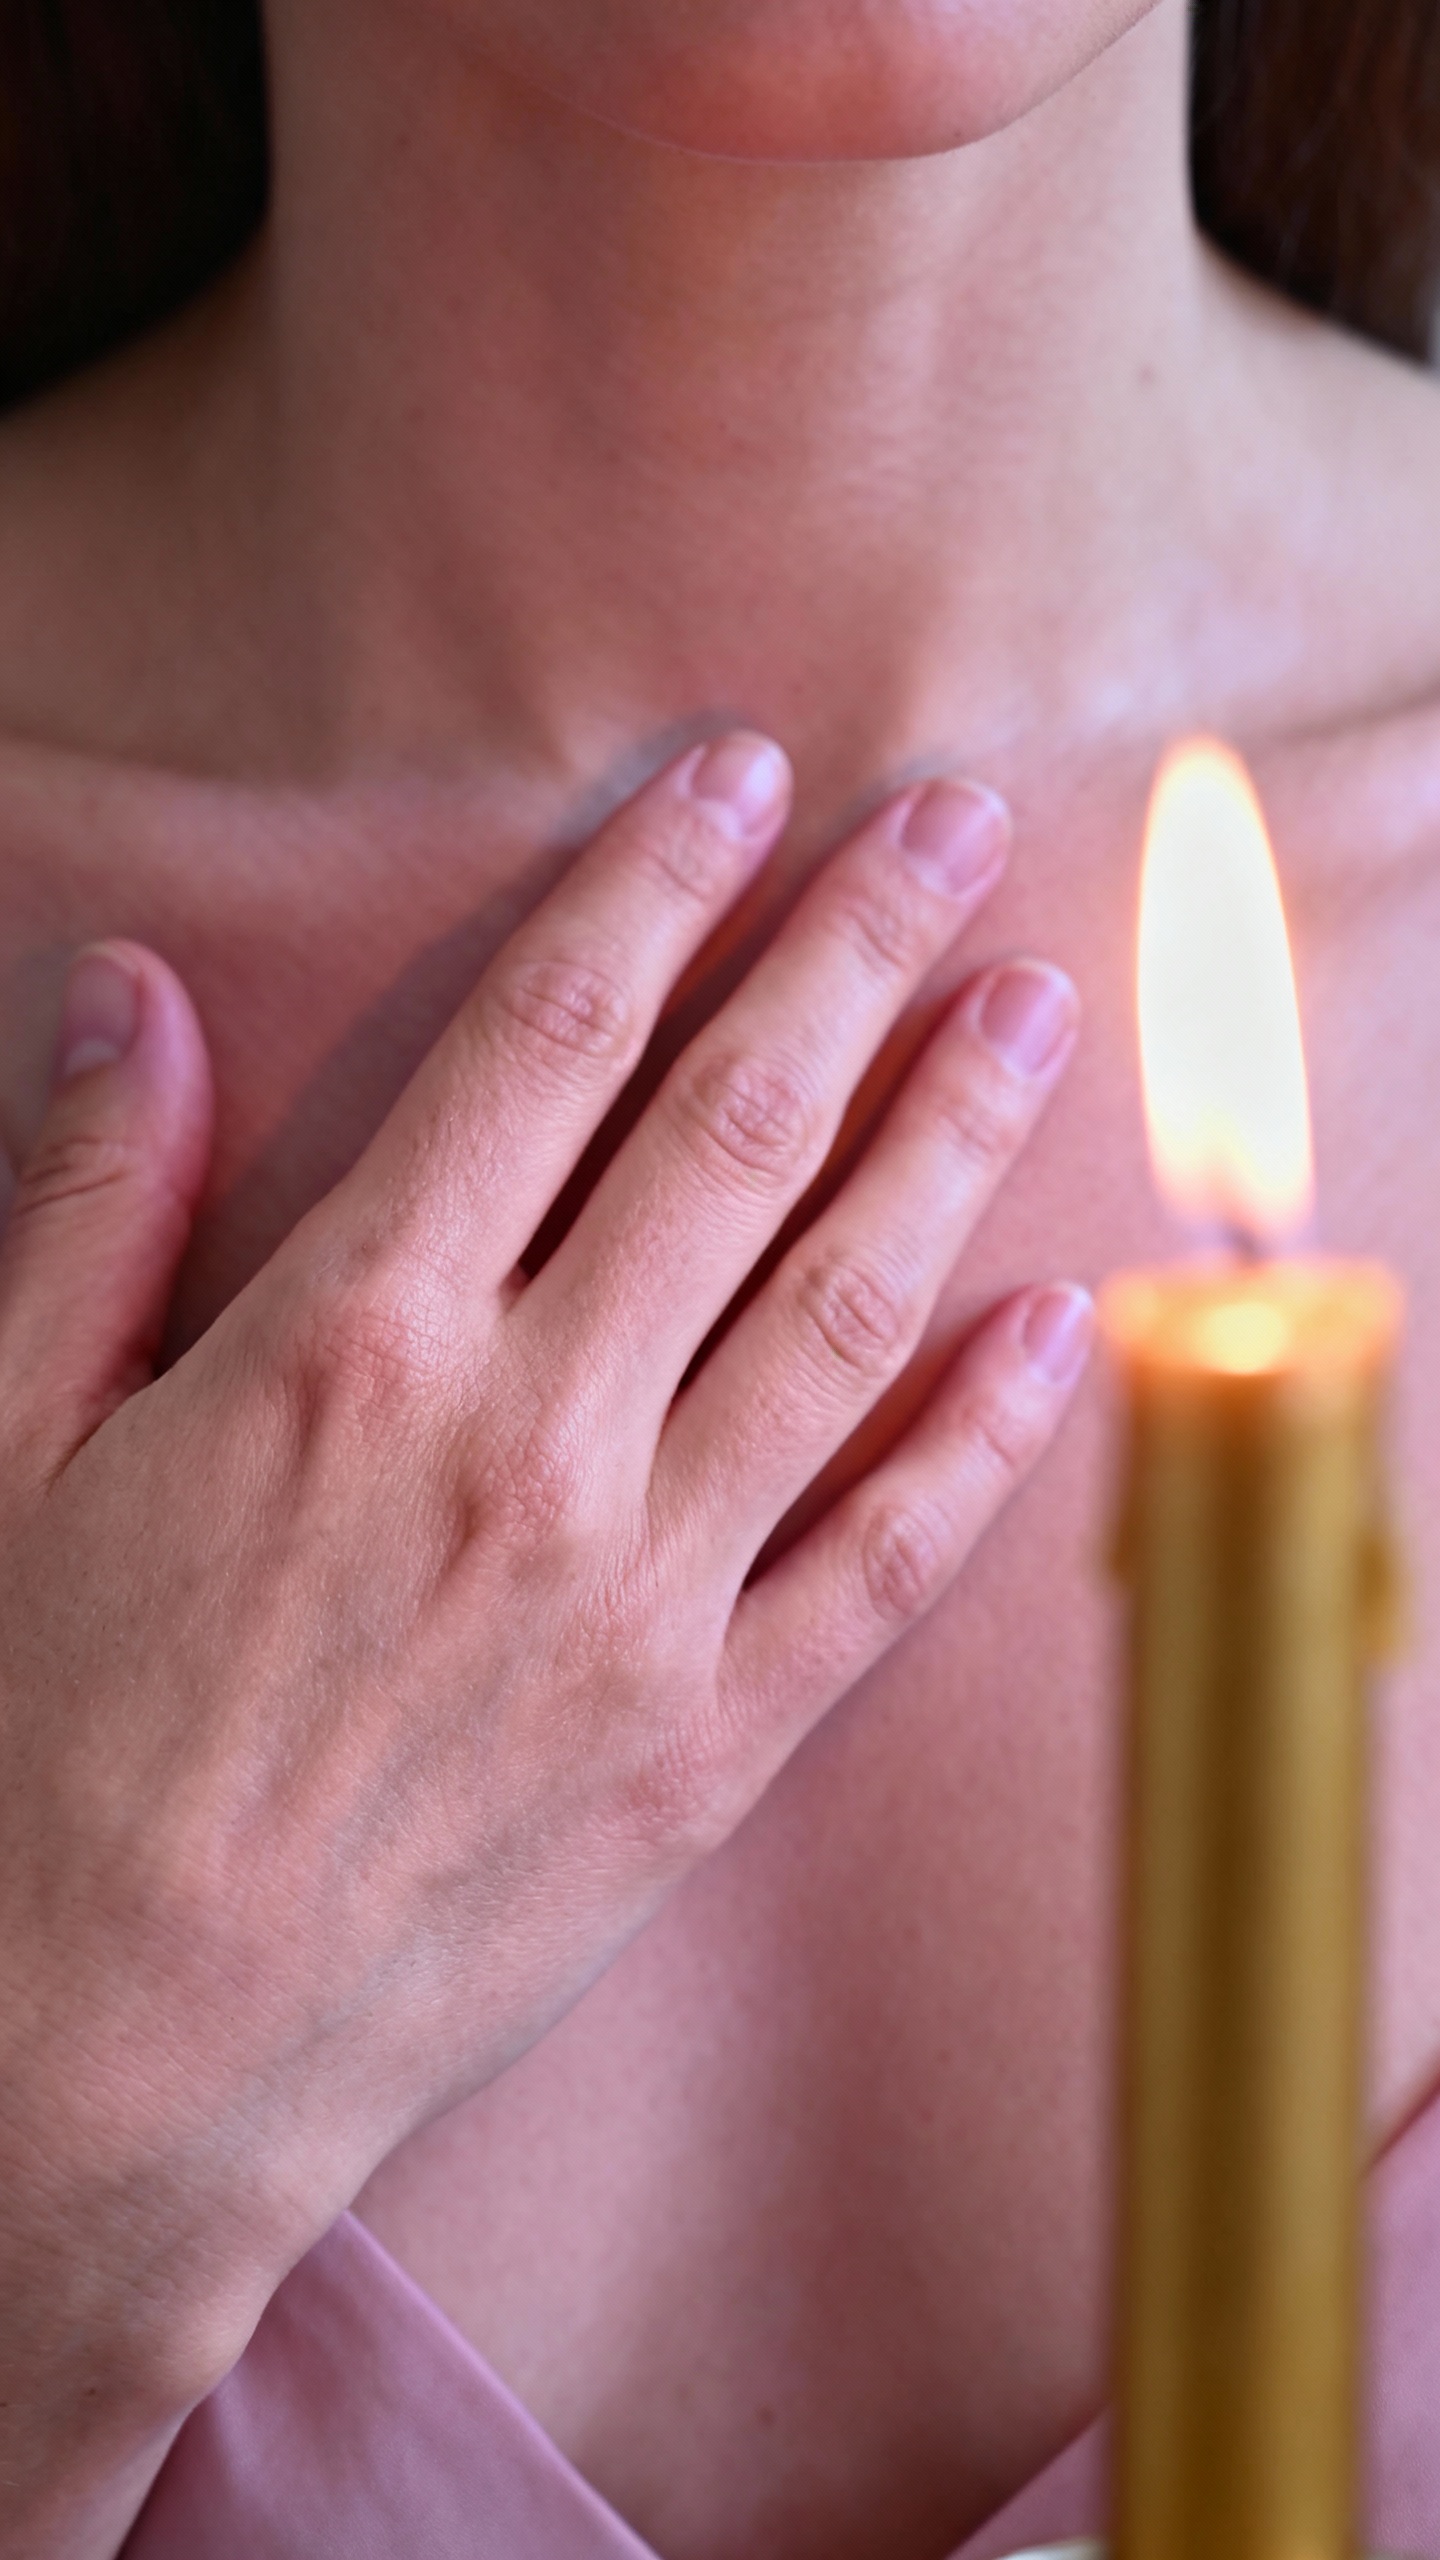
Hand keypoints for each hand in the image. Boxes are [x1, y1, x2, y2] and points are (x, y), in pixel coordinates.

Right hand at [0, 735, 1086, 2552]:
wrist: (88, 2076)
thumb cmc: (25, 1755)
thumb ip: (88, 1212)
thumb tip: (131, 995)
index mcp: (349, 1341)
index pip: (545, 1042)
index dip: (653, 885)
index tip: (735, 776)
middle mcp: (524, 1439)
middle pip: (733, 1135)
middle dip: (852, 954)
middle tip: (951, 829)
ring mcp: (637, 1596)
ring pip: (843, 1314)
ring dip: (949, 1141)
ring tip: (1026, 1009)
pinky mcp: (700, 1745)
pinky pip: (879, 1567)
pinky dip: (980, 1440)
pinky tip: (1052, 1325)